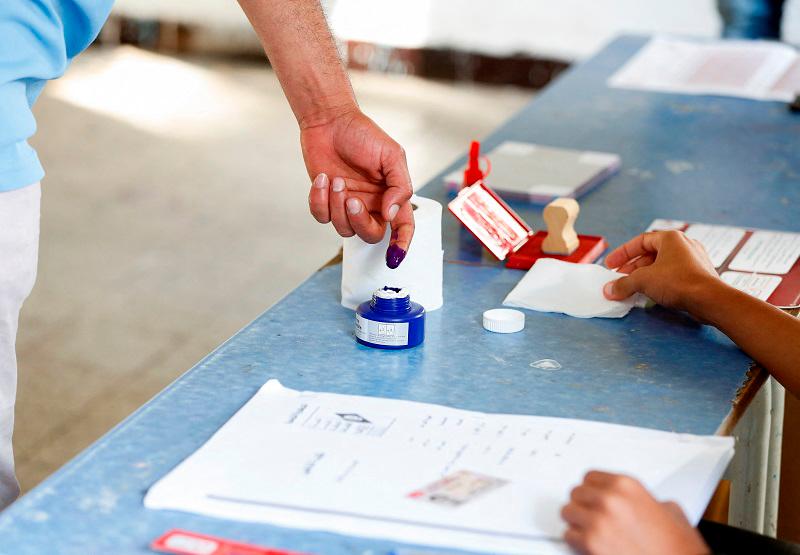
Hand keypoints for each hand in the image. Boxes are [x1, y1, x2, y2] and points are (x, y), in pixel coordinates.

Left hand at [302, 108, 413, 267]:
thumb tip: (391, 213)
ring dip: (337, 205)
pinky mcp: (325, 200)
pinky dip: (319, 199)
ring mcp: (347, 204)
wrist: (330, 120)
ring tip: (336, 179)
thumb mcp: (392, 155)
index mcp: (391, 195)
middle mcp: (371, 204)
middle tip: (353, 200)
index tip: (394, 257)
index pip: (402, 227)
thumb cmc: (364, 134)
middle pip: (370, 234)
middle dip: (359, 222)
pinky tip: (322, 179)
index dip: (401, 245)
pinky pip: (321, 216)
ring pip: (344, 228)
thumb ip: (400, 186)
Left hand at [561, 471, 708, 554]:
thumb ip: (645, 500)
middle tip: (592, 515)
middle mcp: (609, 500)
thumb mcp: (670, 511)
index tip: (593, 496)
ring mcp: (597, 522)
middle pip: (576, 493)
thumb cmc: (677, 548)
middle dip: (584, 505)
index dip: (593, 489)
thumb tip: (635, 502)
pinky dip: (577, 541)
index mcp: (627, 486)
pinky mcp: (590, 544)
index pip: (590, 477)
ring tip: (590, 530)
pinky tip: (590, 545)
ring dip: (577, 522)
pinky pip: (569, 536)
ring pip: (568, 513)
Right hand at [603, 230, 720, 312]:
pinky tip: (651, 293)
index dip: (622, 253)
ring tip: (632, 287)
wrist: (710, 300)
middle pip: (650, 254)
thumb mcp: (643, 281)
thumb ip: (623, 283)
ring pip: (661, 265)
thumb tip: (609, 289)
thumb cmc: (679, 282)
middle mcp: (683, 245)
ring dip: (644, 276)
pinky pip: (672, 275)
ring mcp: (693, 259)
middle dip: (632, 268)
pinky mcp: (698, 275)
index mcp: (670, 238)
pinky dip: (658, 281)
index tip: (610, 264)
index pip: (640, 242)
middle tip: (619, 279)